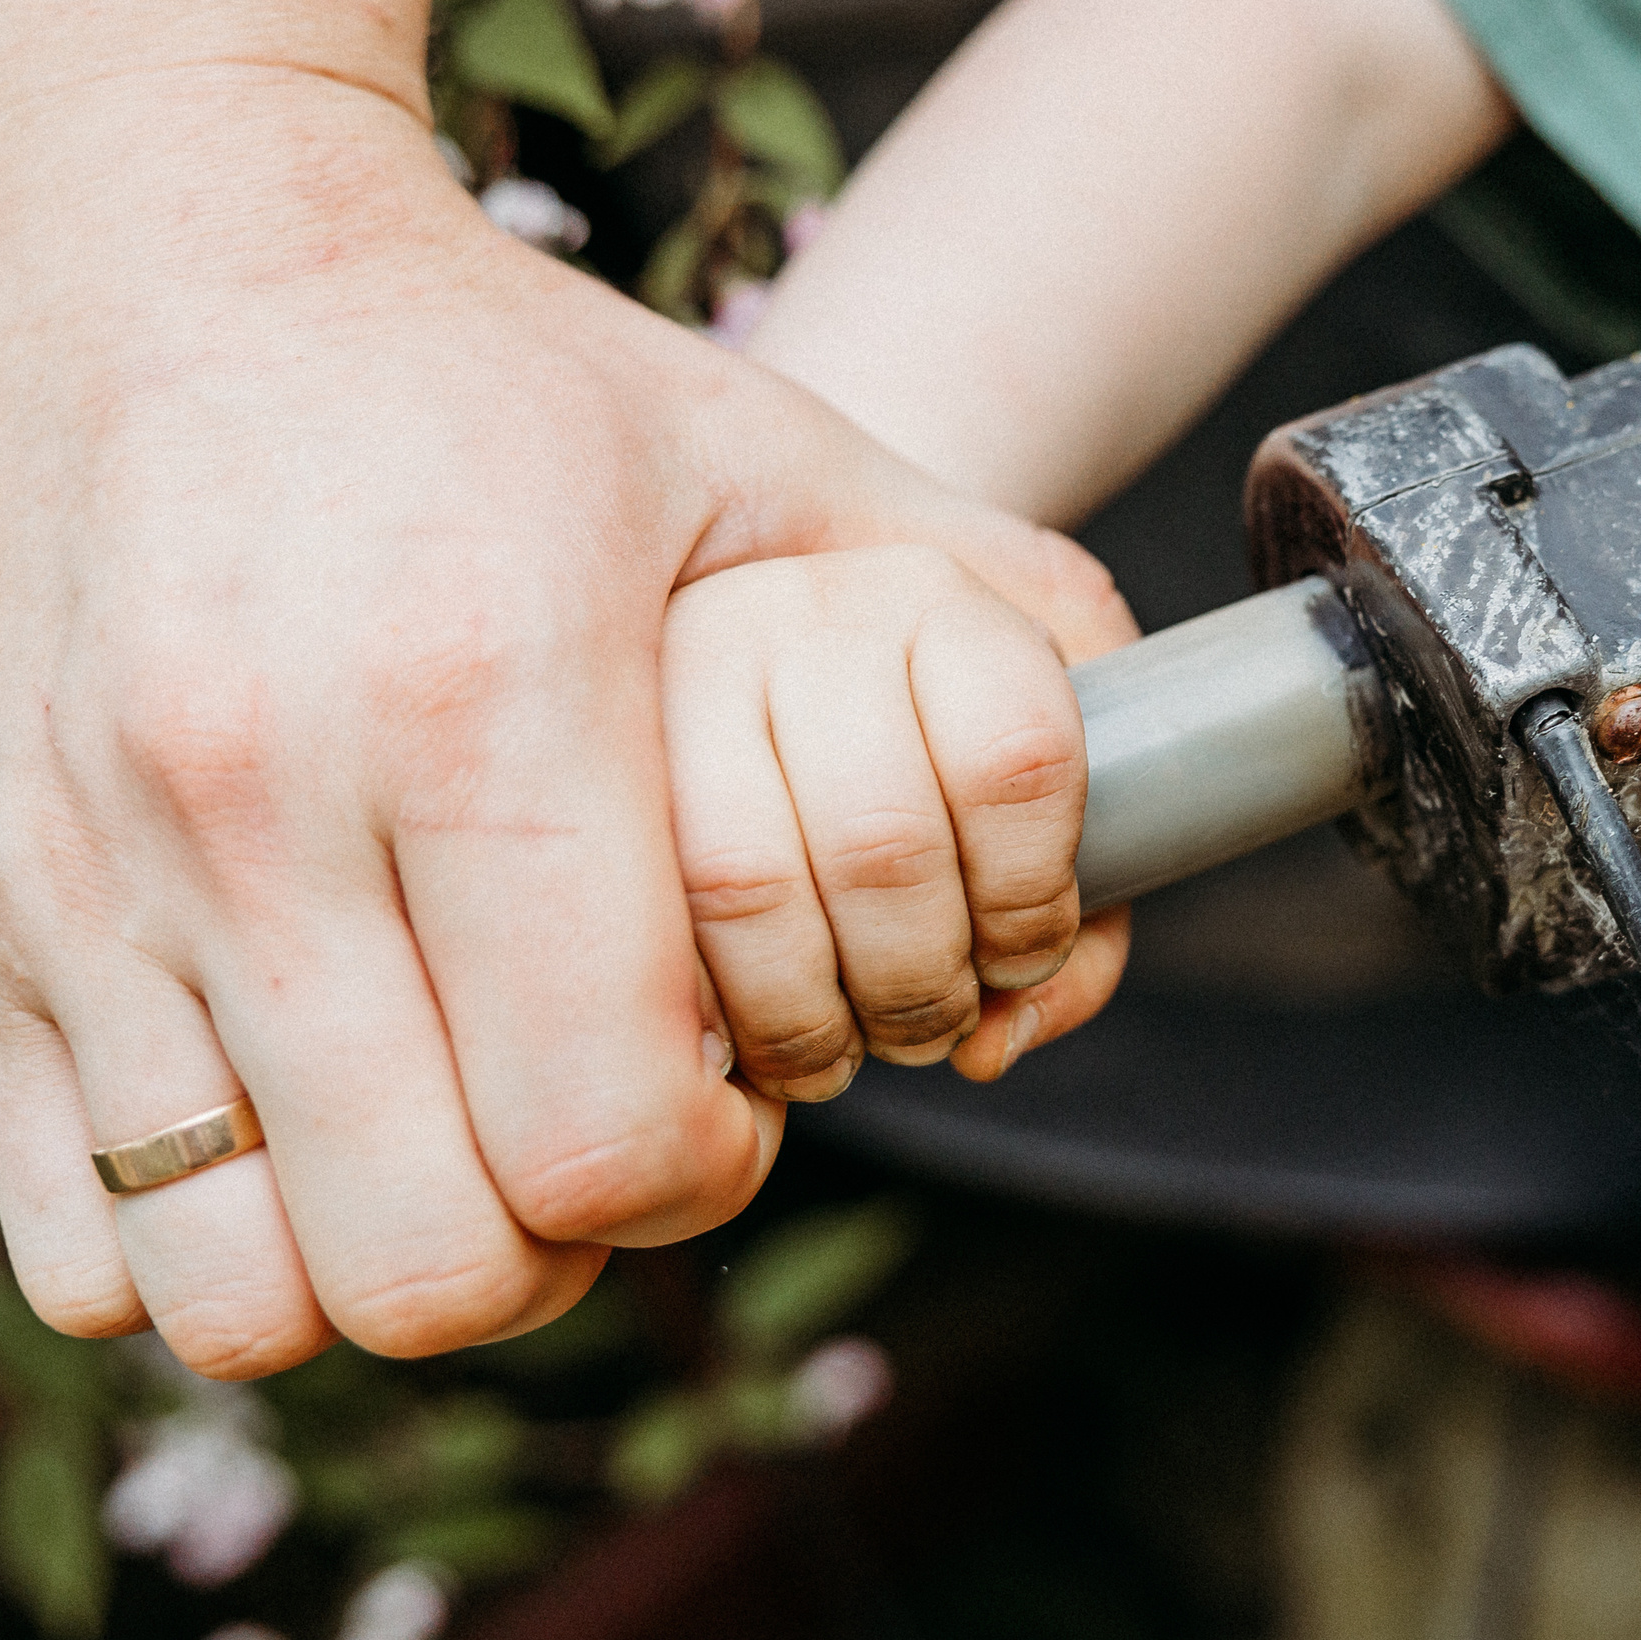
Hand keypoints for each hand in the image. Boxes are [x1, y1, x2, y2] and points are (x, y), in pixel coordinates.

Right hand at [0, 0, 1131, 1375]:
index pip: (614, 1139)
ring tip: (441, 1137)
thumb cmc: (480, 362)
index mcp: (487, 701)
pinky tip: (293, 1120)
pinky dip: (204, 1242)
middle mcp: (261, 801)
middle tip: (586, 1130)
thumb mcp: (768, 447)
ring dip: (378, 1264)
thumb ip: (990, 622)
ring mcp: (89, 865)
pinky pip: (81, 1234)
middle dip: (558, 1246)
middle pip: (441, 1261)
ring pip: (246, 1288)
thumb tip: (1115, 832)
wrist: (141, 231)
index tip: (718, 1095)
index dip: (701, 1170)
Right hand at [662, 547, 1129, 1103]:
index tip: (1017, 957)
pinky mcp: (560, 750)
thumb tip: (993, 1046)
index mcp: (932, 592)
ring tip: (835, 1045)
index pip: (1018, 760)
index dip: (1033, 907)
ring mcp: (661, 671)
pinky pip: (634, 918)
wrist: (740, 609)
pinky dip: (699, 1013)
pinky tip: (732, 1033)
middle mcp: (789, 607)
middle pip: (883, 846)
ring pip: (747, 884)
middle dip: (917, 989)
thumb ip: (1080, 911)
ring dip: (809, 1017)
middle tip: (923, 1026)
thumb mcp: (1041, 774)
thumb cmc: (919, 741)